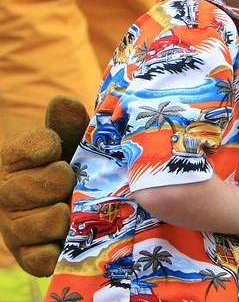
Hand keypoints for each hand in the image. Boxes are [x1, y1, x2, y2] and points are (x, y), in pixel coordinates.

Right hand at [0, 96, 88, 276]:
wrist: (102, 198)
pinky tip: (65, 240)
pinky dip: (50, 252)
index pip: (17, 152)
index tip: (55, 147)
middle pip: (15, 191)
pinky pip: (34, 259)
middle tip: (69, 177)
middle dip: (47, 182)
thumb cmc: (86, 163)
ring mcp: (19, 228)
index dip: (36, 148)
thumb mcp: (80, 142)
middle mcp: (11, 195)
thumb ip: (70, 125)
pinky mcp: (33, 256)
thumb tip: (61, 103)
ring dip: (50, 218)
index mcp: (19, 162)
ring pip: (23, 227)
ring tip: (69, 210)